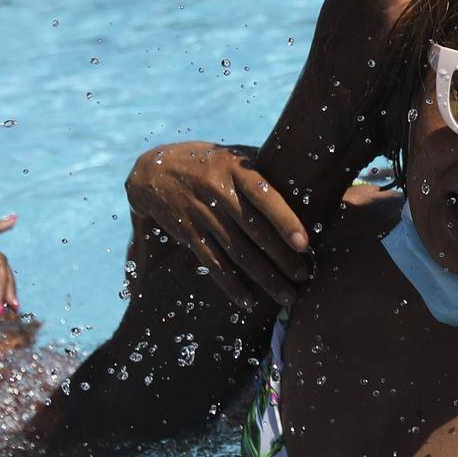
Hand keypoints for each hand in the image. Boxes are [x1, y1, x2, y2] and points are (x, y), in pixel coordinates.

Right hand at [126, 142, 310, 306]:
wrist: (153, 171)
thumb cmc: (207, 163)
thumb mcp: (232, 156)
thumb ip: (261, 170)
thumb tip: (305, 180)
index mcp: (234, 169)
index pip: (264, 196)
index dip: (285, 220)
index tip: (304, 244)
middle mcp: (217, 191)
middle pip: (254, 230)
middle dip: (281, 257)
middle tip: (304, 277)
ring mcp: (201, 214)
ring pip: (237, 251)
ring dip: (263, 277)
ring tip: (286, 296)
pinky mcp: (188, 233)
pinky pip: (212, 262)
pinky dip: (230, 284)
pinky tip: (248, 300)